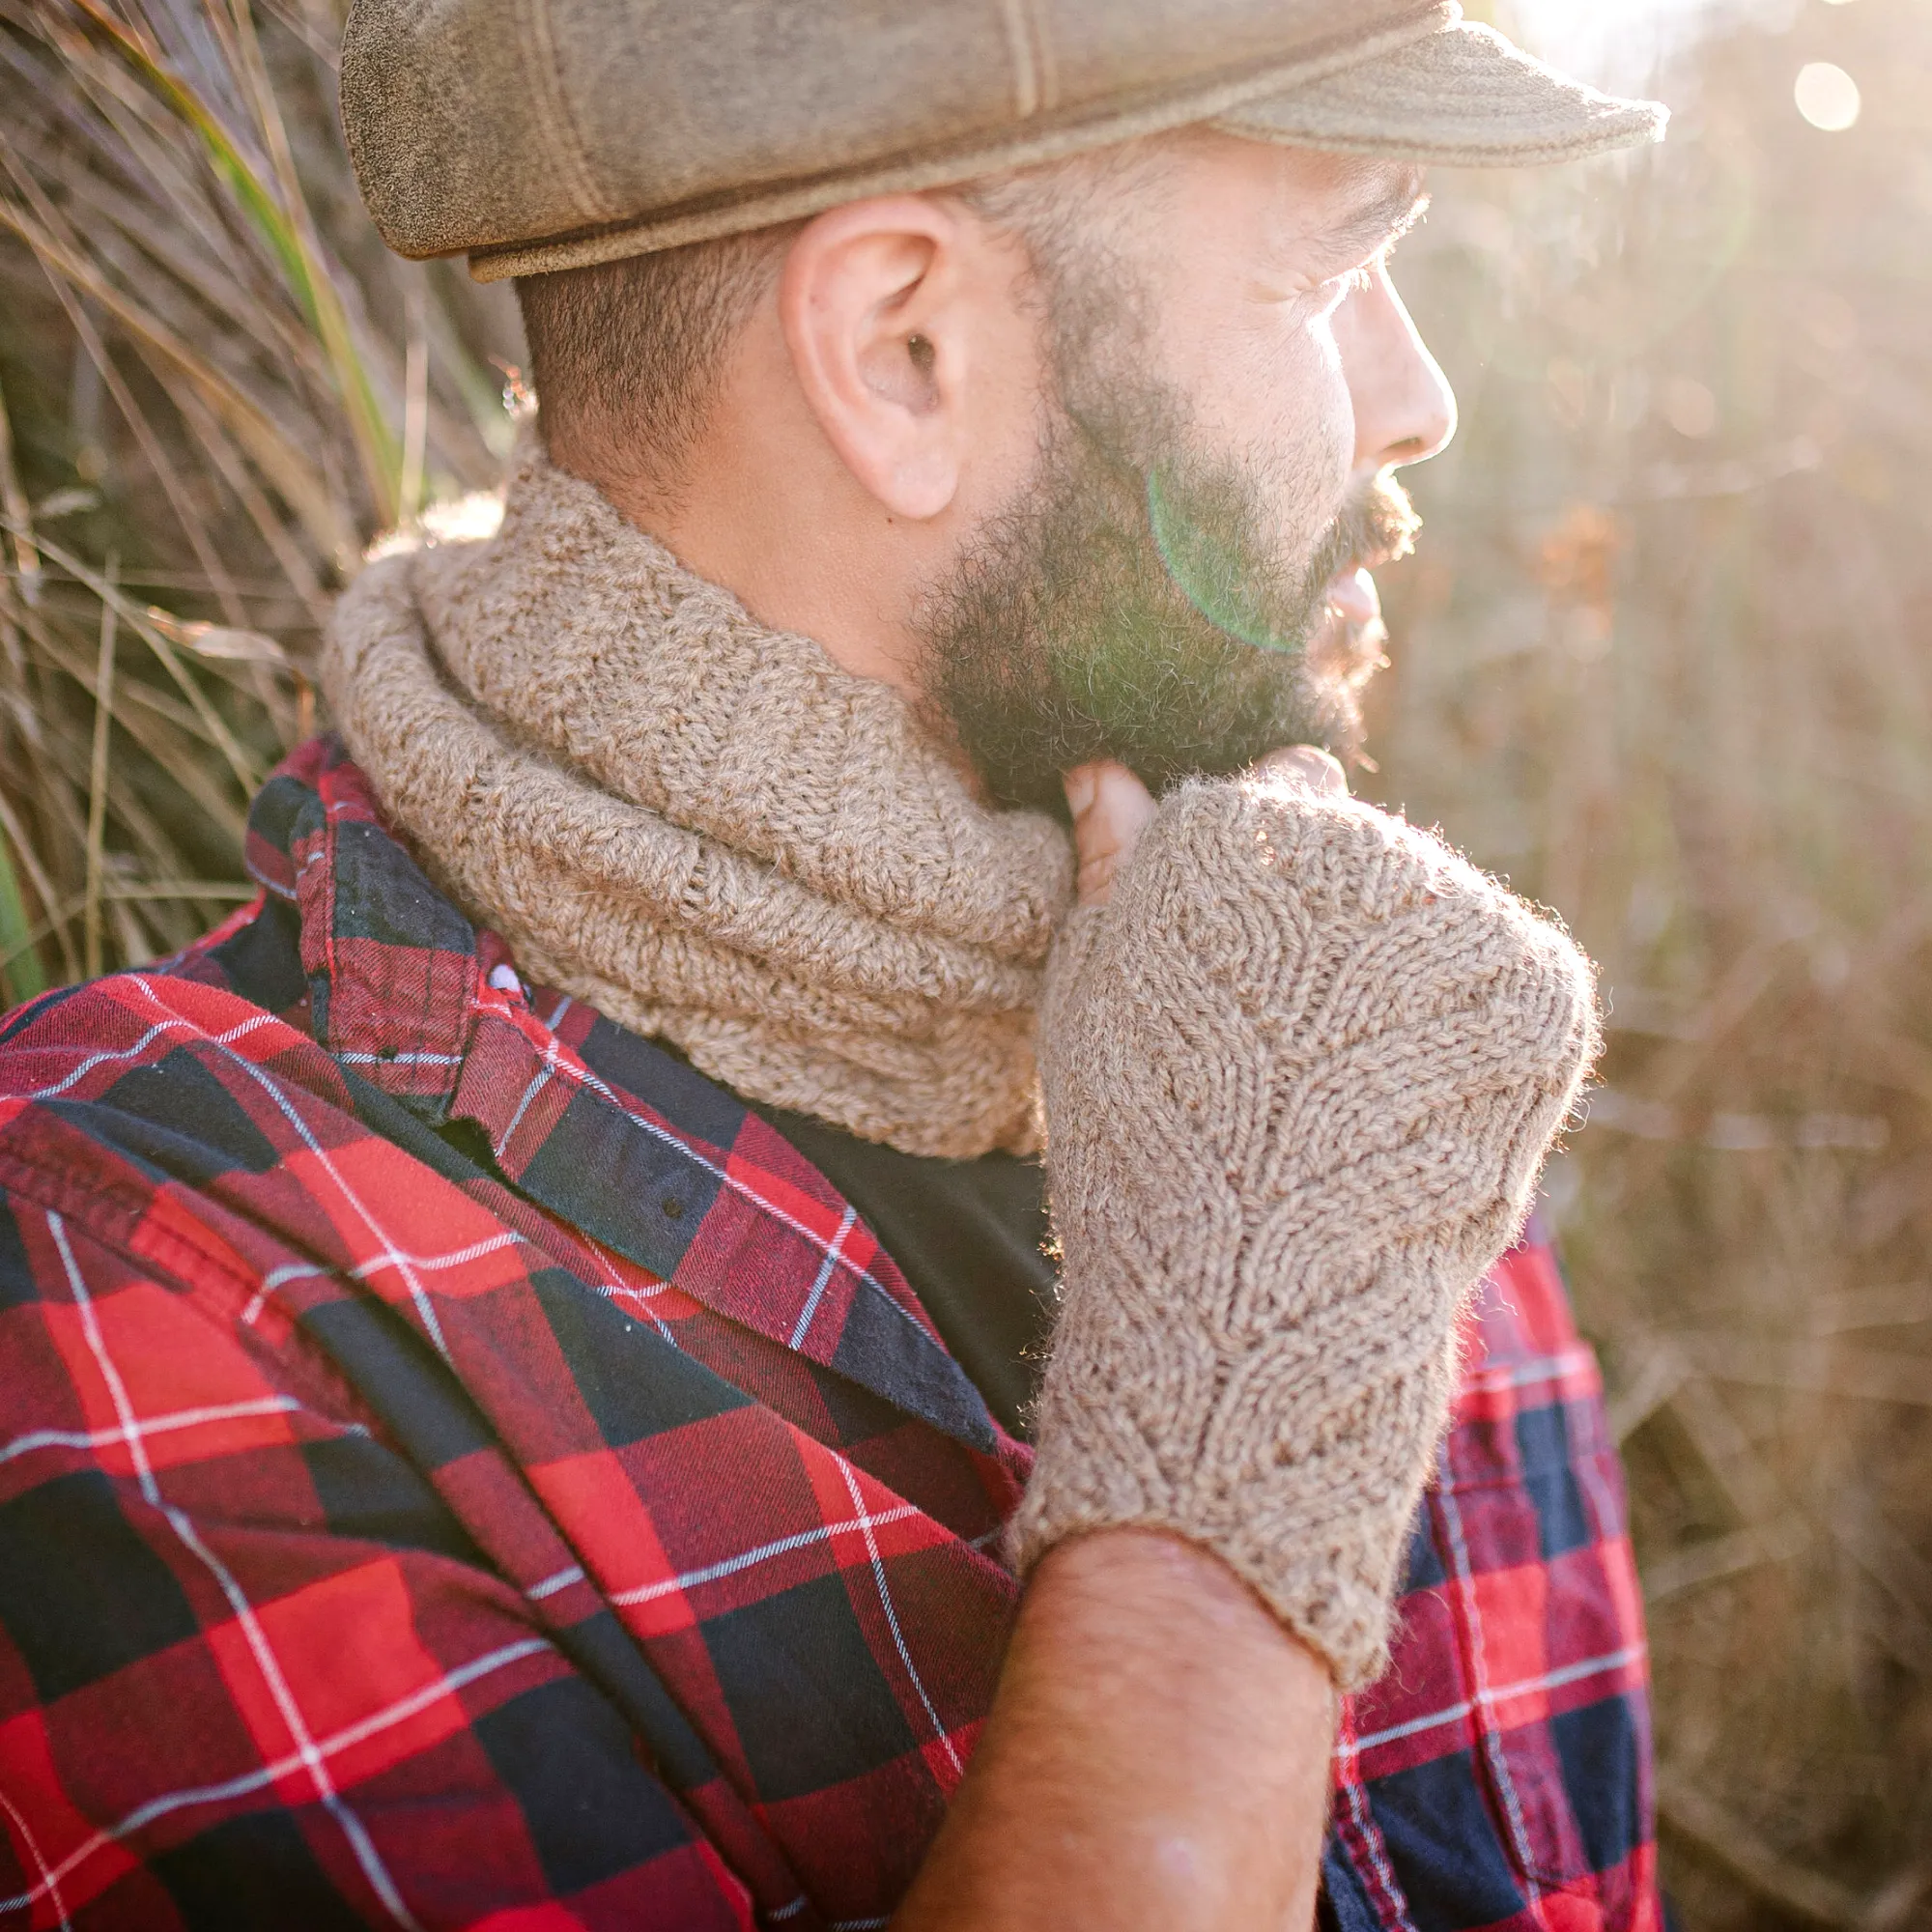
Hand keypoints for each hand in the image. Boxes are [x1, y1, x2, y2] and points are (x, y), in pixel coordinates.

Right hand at [1022, 760, 1599, 1685]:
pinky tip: (1411, 1100)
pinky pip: (1500, 976)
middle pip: (1359, 845)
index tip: (1240, 955)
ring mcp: (1465, 913)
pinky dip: (1467, 1029)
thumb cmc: (1144, 1141)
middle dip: (1335, 917)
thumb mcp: (1093, 991)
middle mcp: (1360, 839)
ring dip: (1406, 969)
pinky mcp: (1543, 986)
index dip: (1254, 874)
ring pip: (1434, 909)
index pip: (1268, 787)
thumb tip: (1104, 765)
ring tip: (1349, 1090)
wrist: (1260, 1291)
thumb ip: (1114, 864)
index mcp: (1233, 823)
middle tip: (1296, 1043)